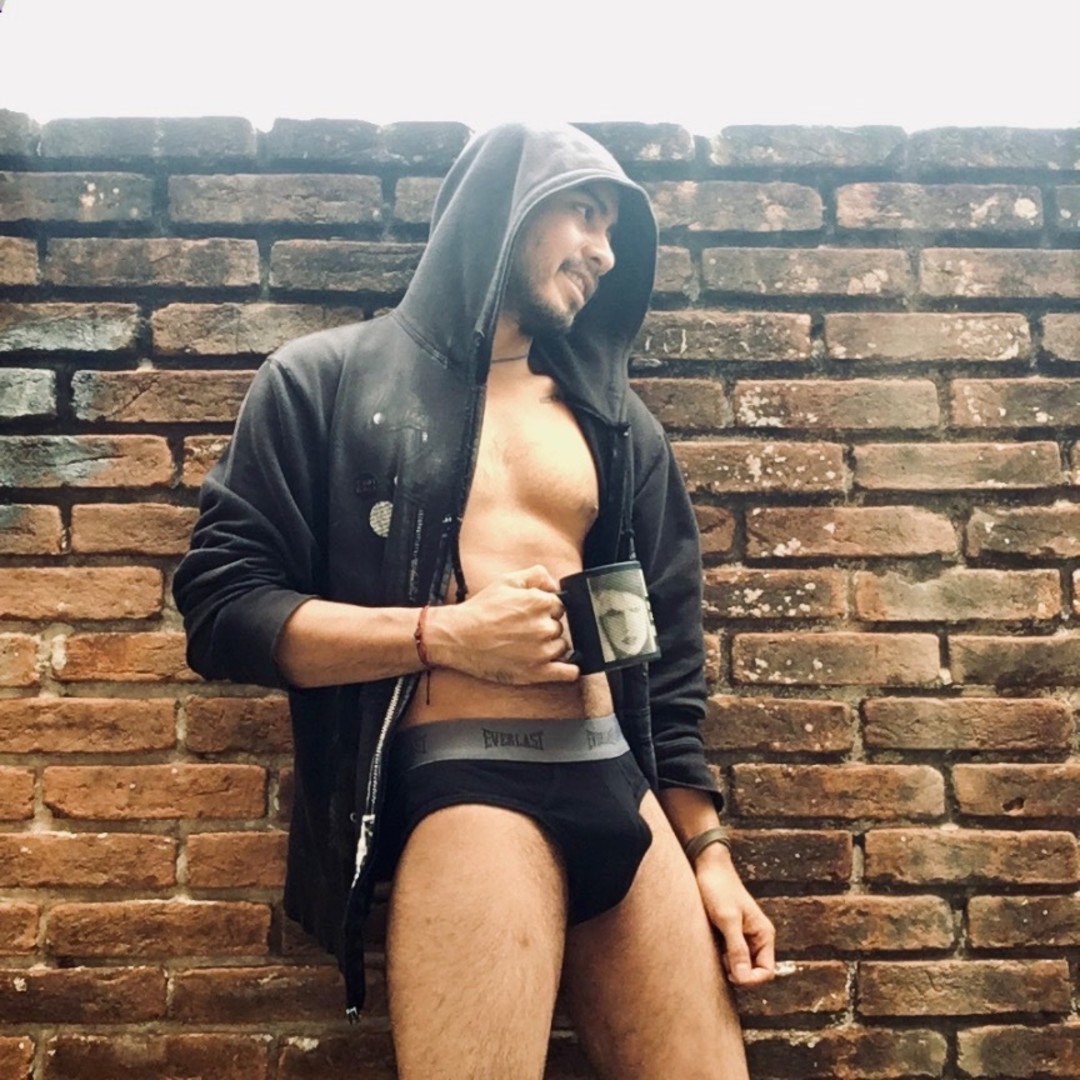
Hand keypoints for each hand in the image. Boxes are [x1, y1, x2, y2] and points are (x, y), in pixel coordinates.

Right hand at [425, 565, 579, 684]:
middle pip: (559, 626)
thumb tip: (555, 584)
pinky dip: (569, 670)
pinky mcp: (537, 672)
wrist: (458, 637)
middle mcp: (544, 627)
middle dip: (546, 627)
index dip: (545, 609)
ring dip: (550, 646)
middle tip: (523, 630)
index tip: (531, 615)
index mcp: (540, 603)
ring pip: (561, 647)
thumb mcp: (507, 580)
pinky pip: (567, 673)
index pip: (559, 605)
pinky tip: (563, 666)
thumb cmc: (480, 610)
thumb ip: (536, 575)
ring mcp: (542, 651)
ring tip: (526, 645)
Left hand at [694, 846, 775, 986]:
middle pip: (754, 971)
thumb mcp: (727, 919)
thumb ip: (737, 949)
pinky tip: (710, 947)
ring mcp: (743, 936)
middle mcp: (757, 937)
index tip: (731, 974)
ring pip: (741, 964)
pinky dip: (722, 957)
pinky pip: (730, 955)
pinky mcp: (730, 933)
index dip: (752, 980)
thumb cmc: (718, 888)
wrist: (707, 865)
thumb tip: (743, 978)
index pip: (767, 972)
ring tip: (714, 952)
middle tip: (720, 961)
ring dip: (728, 965)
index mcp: (764, 934)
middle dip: (738, 973)